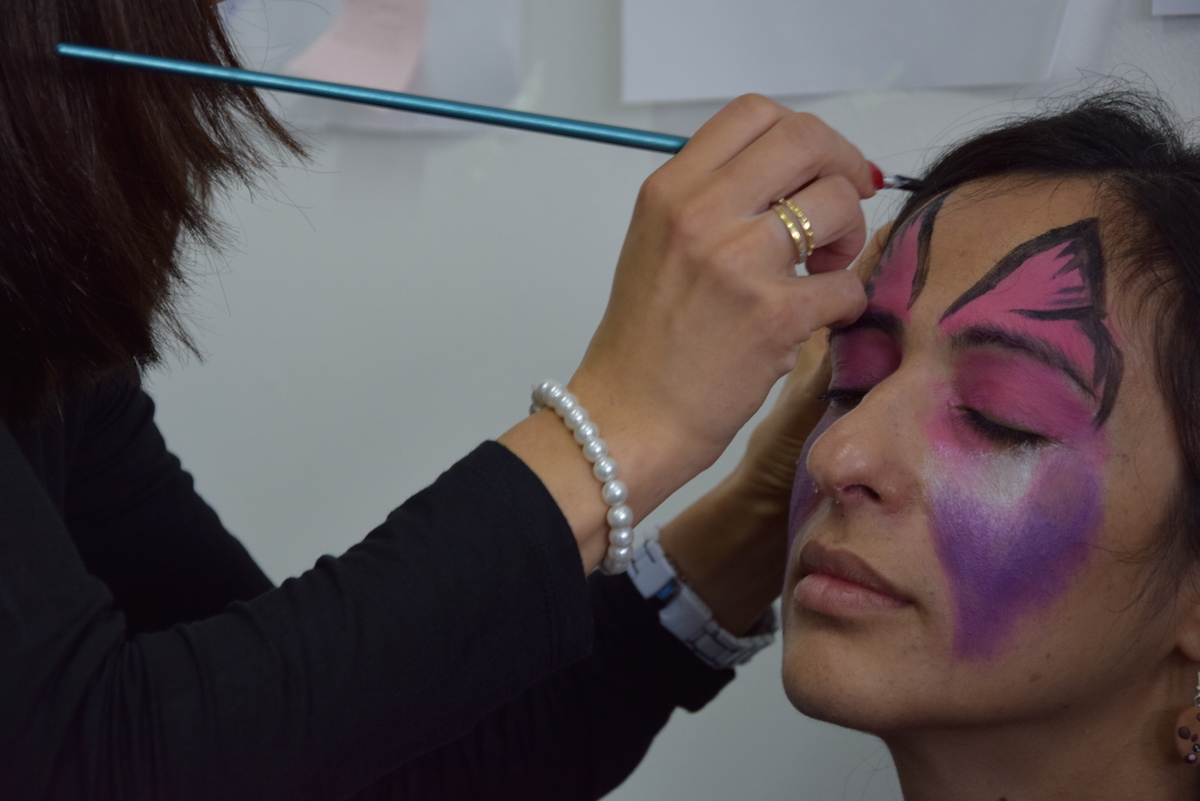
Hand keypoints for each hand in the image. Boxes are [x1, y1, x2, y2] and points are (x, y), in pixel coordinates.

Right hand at [502, 98, 874, 570]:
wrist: (627, 420)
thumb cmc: (644, 343)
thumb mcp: (656, 245)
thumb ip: (713, 200)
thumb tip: (794, 179)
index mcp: (669, 190)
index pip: (754, 112)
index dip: (804, 134)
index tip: (818, 169)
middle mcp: (701, 213)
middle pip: (806, 139)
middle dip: (843, 167)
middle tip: (843, 209)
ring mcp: (738, 263)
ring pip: (839, 204)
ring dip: (849, 236)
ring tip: (823, 271)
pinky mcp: (774, 316)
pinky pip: (846, 286)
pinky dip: (844, 303)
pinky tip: (816, 321)